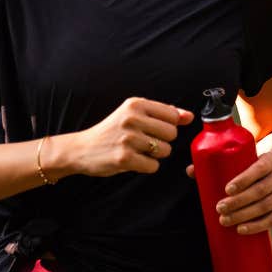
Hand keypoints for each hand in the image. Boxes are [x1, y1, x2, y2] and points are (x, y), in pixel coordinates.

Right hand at [72, 97, 193, 176]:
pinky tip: (134, 161)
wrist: (82, 148)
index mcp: (136, 104)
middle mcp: (132, 118)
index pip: (173, 115)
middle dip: (163, 141)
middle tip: (146, 142)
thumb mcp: (134, 114)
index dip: (168, 126)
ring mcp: (127, 138)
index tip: (154, 129)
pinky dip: (147, 166)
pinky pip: (153, 166)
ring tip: (138, 151)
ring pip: (165, 150)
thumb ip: (163, 113)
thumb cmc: (113, 131)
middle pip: (172, 133)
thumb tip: (189, 116)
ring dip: (155, 155)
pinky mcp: (123, 158)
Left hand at [195, 151, 271, 234]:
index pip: (259, 168)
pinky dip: (256, 226)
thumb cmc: (260, 168)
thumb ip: (222, 164)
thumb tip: (191, 170)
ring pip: (264, 207)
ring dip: (243, 215)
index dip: (244, 179)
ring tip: (224, 220)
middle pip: (260, 191)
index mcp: (271, 160)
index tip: (226, 189)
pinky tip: (241, 229)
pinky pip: (271, 220)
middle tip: (219, 208)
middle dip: (238, 202)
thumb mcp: (250, 160)